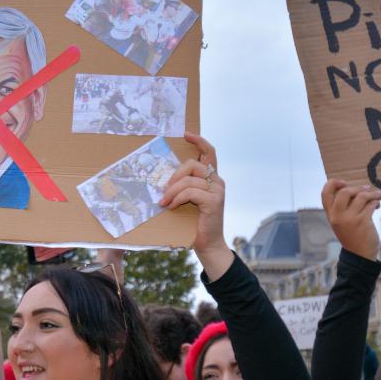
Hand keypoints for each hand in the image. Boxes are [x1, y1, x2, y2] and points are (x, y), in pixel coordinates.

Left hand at [159, 133, 230, 278]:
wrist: (208, 245)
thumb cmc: (194, 223)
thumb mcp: (187, 201)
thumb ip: (183, 187)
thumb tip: (162, 180)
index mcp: (211, 178)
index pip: (209, 152)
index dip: (198, 141)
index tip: (186, 134)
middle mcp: (217, 181)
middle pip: (193, 164)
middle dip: (174, 175)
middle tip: (163, 190)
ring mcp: (217, 191)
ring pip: (189, 179)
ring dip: (172, 190)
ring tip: (164, 201)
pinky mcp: (214, 201)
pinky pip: (191, 192)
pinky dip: (178, 198)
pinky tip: (172, 207)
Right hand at [321, 179, 380, 260]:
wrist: (359, 254)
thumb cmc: (352, 235)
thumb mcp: (342, 222)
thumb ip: (344, 207)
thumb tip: (357, 188)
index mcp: (331, 215)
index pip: (325, 194)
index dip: (333, 183)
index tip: (344, 182)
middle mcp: (337, 216)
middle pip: (344, 192)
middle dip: (357, 188)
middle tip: (366, 189)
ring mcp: (350, 219)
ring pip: (361, 196)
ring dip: (372, 193)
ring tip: (377, 195)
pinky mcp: (362, 221)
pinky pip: (371, 204)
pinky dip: (376, 201)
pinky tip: (377, 205)